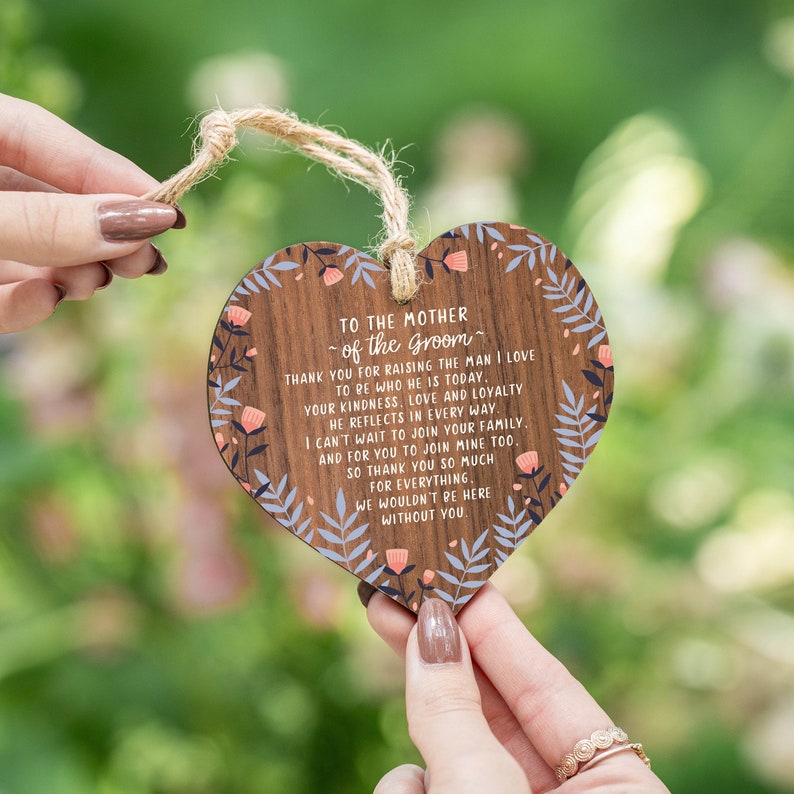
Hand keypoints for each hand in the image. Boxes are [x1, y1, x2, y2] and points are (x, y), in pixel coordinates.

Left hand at [0, 93, 184, 332]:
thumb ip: (46, 220)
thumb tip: (139, 223)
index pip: (46, 136)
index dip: (112, 172)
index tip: (168, 211)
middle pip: (50, 199)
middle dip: (101, 233)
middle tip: (143, 261)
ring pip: (31, 251)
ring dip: (68, 273)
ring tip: (88, 284)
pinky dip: (23, 303)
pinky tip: (41, 302)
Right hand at [363, 583, 669, 792]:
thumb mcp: (487, 791)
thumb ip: (454, 713)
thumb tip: (429, 626)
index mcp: (613, 786)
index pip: (545, 680)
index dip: (490, 622)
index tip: (449, 572)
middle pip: (489, 709)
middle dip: (436, 661)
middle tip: (389, 600)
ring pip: (447, 758)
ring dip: (417, 759)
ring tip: (413, 784)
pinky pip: (428, 793)